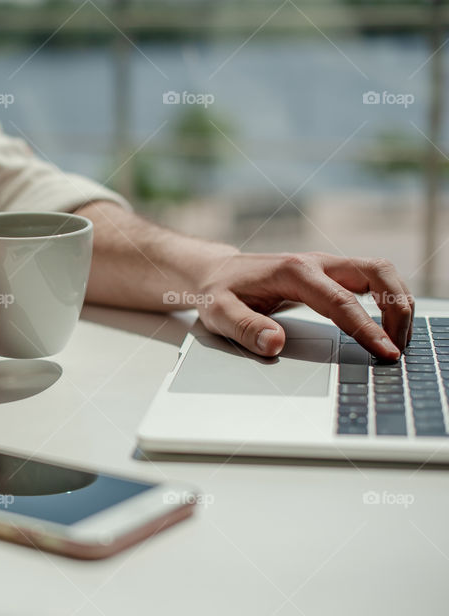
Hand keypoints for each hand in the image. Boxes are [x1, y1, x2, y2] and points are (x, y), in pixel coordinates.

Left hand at [196, 252, 412, 358]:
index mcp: (293, 272)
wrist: (216, 273)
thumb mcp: (220, 314)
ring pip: (379, 273)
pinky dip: (388, 298)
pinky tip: (390, 325)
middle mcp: (316, 263)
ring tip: (400, 339)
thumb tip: (275, 344)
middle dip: (397, 308)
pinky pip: (371, 280)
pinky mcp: (330, 273)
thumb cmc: (218, 293)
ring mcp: (326, 266)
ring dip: (399, 302)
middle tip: (399, 346)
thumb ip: (246, 328)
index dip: (366, 328)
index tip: (385, 352)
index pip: (341, 301)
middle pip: (376, 273)